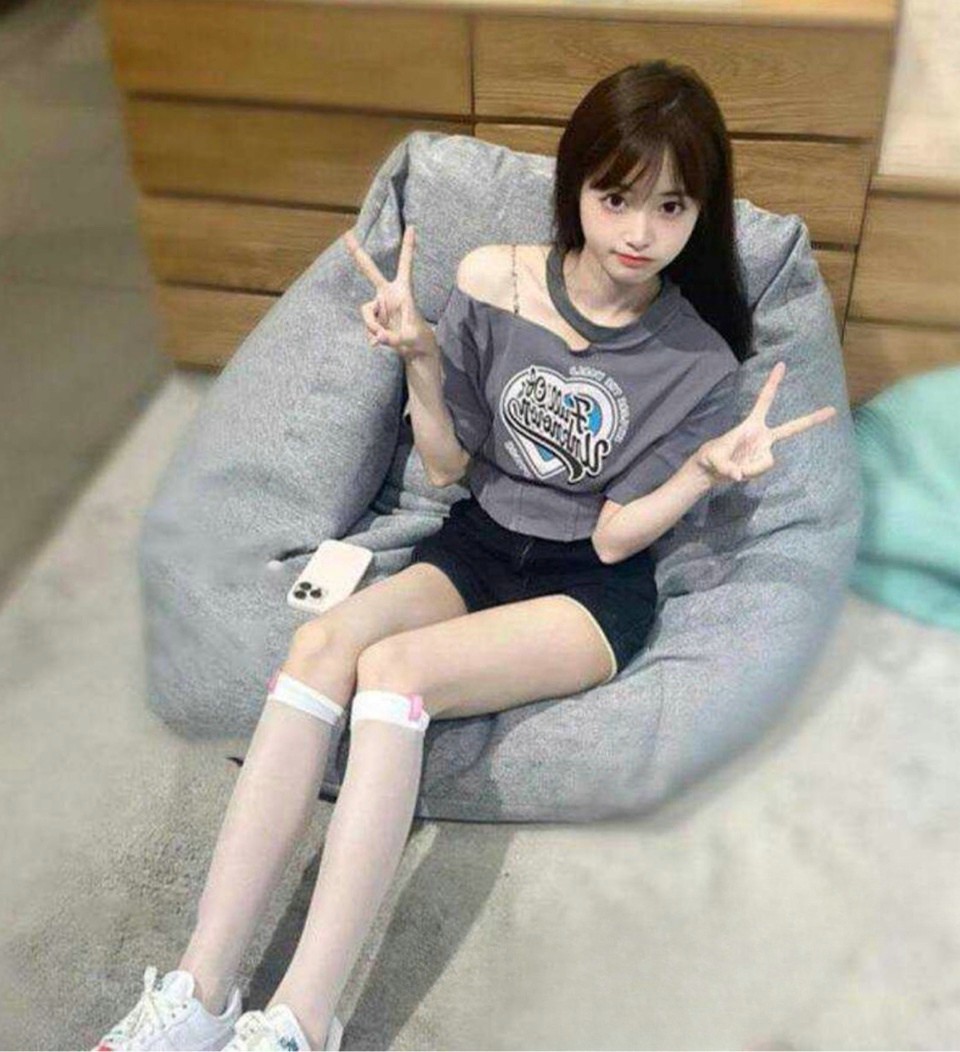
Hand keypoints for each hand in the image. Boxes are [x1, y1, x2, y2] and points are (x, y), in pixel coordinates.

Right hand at [343, 225, 432, 360]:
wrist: (414, 349)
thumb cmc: (417, 339)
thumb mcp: (408, 340)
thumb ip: (393, 338)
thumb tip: (377, 337)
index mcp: (403, 291)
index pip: (406, 265)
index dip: (408, 246)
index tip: (412, 226)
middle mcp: (388, 293)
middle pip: (370, 271)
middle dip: (358, 253)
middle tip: (347, 235)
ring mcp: (380, 304)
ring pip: (366, 311)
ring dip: (371, 325)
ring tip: (382, 337)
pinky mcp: (375, 316)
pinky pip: (367, 323)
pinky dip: (372, 334)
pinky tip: (378, 342)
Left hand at [694, 361, 837, 484]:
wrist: (711, 472)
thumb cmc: (710, 457)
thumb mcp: (713, 459)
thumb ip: (726, 467)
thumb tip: (738, 475)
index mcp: (751, 425)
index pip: (764, 401)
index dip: (772, 383)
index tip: (781, 364)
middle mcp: (763, 436)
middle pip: (791, 428)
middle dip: (812, 419)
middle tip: (833, 410)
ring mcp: (764, 451)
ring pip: (767, 462)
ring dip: (751, 468)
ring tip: (735, 468)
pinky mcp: (763, 463)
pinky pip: (761, 470)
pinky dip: (749, 474)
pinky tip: (739, 473)